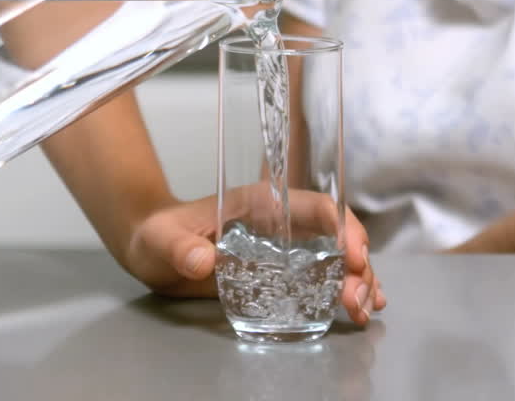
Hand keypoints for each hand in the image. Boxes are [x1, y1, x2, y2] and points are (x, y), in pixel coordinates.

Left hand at [121, 195, 386, 325]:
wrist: (152, 250)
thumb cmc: (158, 235)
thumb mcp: (163, 240)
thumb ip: (181, 249)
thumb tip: (203, 262)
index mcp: (261, 203)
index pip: (314, 206)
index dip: (341, 227)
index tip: (353, 257)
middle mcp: (281, 223)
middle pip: (335, 236)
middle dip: (356, 266)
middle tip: (358, 299)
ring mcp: (284, 249)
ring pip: (336, 259)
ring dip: (357, 282)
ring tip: (363, 310)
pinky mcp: (280, 273)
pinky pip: (322, 278)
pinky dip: (344, 291)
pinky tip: (362, 308)